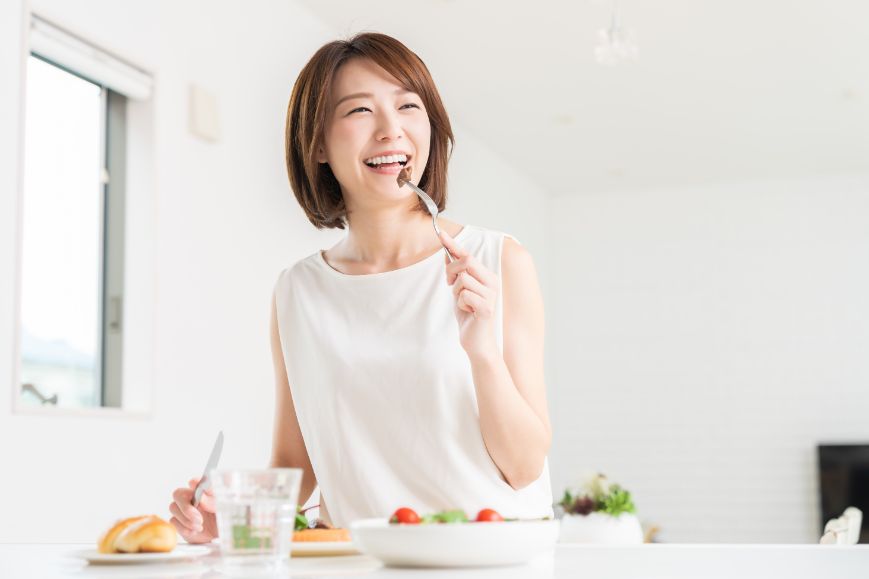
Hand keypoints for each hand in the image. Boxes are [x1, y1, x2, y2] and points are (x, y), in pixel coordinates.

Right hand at [169, 478, 218, 543]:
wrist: (221, 537)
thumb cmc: (224, 519)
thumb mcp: (223, 508)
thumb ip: (213, 501)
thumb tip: (201, 498)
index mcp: (204, 490)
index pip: (195, 482)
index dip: (194, 484)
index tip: (200, 493)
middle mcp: (192, 498)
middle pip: (178, 494)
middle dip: (186, 507)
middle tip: (198, 518)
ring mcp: (184, 510)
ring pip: (173, 507)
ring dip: (186, 519)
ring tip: (200, 526)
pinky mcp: (179, 522)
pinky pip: (173, 521)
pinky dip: (183, 528)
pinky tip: (195, 531)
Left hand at [440, 230, 499, 360]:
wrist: (476, 341)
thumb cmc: (468, 315)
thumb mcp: (459, 290)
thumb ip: (456, 273)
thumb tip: (447, 253)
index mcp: (487, 276)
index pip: (468, 255)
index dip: (453, 244)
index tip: (439, 233)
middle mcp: (492, 282)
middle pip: (467, 261)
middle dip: (452, 271)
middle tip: (449, 284)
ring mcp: (491, 294)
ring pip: (463, 280)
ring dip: (456, 292)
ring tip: (463, 303)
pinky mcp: (486, 308)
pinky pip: (465, 296)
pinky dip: (460, 304)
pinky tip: (467, 312)